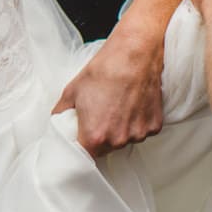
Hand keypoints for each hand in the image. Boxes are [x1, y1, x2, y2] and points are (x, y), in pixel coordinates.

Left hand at [54, 29, 164, 157]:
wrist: (134, 55)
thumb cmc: (102, 72)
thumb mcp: (71, 92)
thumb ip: (61, 114)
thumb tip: (57, 123)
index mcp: (95, 137)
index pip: (84, 156)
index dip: (81, 145)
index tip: (80, 136)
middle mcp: (118, 140)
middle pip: (106, 149)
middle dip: (100, 137)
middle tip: (99, 114)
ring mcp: (139, 134)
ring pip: (124, 140)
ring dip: (119, 129)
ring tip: (117, 105)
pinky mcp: (154, 126)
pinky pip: (141, 130)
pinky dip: (136, 122)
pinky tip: (131, 103)